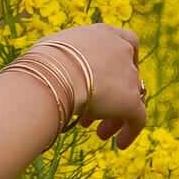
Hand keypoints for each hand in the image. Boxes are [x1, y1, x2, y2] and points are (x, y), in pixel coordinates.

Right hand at [25, 21, 147, 149]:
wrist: (51, 75)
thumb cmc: (40, 64)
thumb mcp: (51, 51)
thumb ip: (62, 57)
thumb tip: (51, 70)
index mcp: (103, 34)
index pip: (125, 42)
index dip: (122, 60)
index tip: (113, 75)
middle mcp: (120, 50)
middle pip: (125, 75)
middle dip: (112, 94)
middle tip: (93, 112)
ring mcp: (129, 75)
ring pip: (130, 99)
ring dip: (115, 116)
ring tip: (99, 134)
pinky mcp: (131, 101)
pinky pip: (137, 120)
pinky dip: (129, 131)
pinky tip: (119, 144)